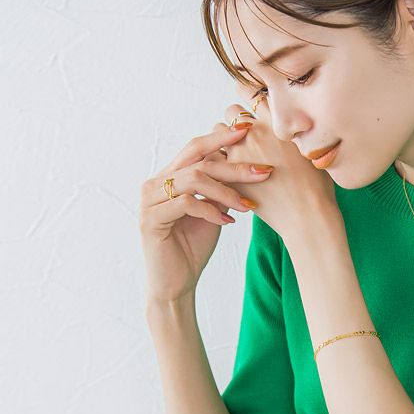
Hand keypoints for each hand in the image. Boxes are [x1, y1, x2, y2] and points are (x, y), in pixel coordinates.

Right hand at [138, 124, 273, 305]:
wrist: (177, 283)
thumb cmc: (194, 247)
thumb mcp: (212, 210)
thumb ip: (219, 187)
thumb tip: (244, 161)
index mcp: (168, 177)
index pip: (195, 147)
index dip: (221, 136)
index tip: (248, 131)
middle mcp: (154, 184)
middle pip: (197, 160)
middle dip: (234, 164)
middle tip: (263, 170)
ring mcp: (150, 200)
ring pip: (193, 179)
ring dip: (226, 191)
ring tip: (248, 205)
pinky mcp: (151, 220)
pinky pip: (186, 204)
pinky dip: (211, 210)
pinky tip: (228, 222)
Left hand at [220, 95, 341, 243]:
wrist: (307, 216)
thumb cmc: (317, 186)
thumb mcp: (312, 149)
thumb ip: (296, 131)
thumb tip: (293, 124)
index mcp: (277, 121)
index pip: (253, 93)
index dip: (249, 95)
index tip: (248, 100)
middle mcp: (256, 132)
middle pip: (232, 112)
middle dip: (236, 122)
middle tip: (244, 135)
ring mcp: (240, 153)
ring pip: (218, 133)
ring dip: (224, 139)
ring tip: (235, 153)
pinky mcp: (230, 174)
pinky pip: (213, 156)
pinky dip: (218, 159)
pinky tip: (226, 169)